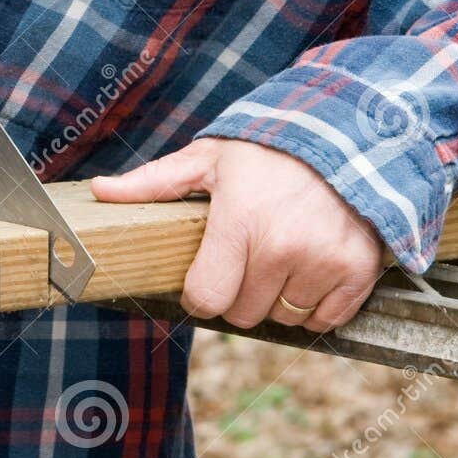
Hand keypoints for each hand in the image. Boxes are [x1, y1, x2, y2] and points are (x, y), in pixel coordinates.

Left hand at [89, 137, 384, 331]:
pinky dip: (316, 303)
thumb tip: (100, 191)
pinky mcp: (358, 272)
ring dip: (278, 298)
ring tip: (283, 254)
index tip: (206, 274)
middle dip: (239, 291)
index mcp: (240, 221)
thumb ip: (154, 181)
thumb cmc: (269, 151)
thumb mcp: (209, 158)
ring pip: (283, 319)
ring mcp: (324, 261)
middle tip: (250, 254)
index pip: (207, 299)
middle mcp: (283, 247)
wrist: (350, 137)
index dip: (200, 292)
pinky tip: (312, 266)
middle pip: (243, 314)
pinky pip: (323, 320)